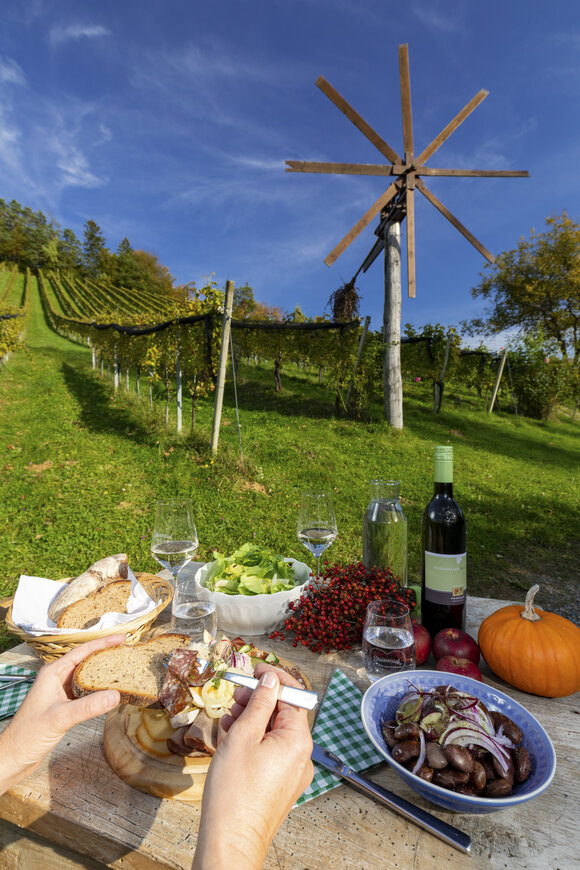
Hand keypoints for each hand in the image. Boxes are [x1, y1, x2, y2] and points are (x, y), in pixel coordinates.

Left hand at [0, 634, 124, 793]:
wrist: (14, 756)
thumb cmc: (28, 735)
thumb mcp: (61, 718)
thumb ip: (89, 706)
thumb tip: (115, 695)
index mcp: (53, 673)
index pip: (82, 651)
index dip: (103, 643)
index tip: (122, 639)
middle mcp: (56, 678)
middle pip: (86, 661)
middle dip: (106, 656)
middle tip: (126, 653)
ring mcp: (59, 692)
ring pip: (86, 677)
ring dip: (103, 674)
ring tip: (122, 670)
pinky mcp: (63, 705)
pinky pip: (84, 692)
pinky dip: (97, 690)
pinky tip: (109, 693)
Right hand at [193, 663, 313, 869]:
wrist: (230, 841)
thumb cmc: (234, 792)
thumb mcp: (243, 735)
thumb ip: (259, 703)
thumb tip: (270, 679)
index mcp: (298, 740)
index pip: (294, 695)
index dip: (274, 679)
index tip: (255, 670)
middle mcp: (302, 756)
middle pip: (284, 714)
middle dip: (260, 700)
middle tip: (236, 696)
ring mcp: (293, 773)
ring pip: (275, 733)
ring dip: (254, 720)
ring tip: (229, 719)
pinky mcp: (280, 785)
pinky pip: (271, 752)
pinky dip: (254, 740)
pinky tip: (233, 739)